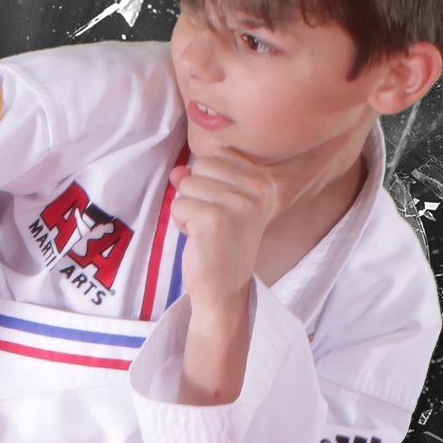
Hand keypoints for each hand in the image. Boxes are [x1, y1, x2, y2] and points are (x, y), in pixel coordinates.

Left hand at [166, 148, 288, 312]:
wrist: (225, 288)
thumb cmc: (222, 244)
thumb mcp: (219, 204)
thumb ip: (200, 180)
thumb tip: (177, 171)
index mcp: (265, 182)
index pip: (218, 154)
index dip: (208, 180)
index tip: (221, 208)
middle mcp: (258, 190)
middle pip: (201, 165)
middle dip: (195, 192)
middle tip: (211, 221)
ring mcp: (238, 204)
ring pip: (186, 184)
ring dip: (187, 208)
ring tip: (205, 230)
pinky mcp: (214, 220)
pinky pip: (178, 204)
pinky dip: (180, 222)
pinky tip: (198, 238)